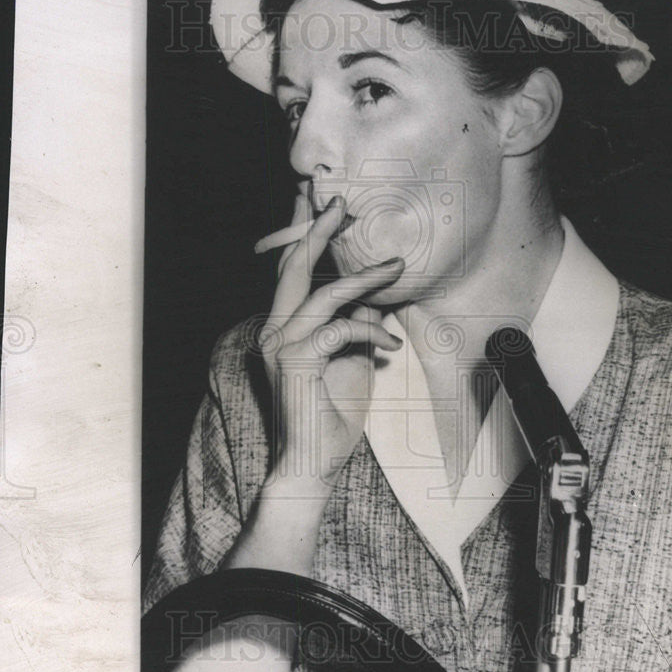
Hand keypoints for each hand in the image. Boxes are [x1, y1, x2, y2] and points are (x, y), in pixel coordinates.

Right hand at [261, 193, 403, 488]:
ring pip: (323, 295)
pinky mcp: (296, 362)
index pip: (291, 276)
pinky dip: (370, 331)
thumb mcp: (351, 364)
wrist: (311, 467)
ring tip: (396, 267)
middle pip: (293, 269)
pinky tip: (391, 347)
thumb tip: (379, 299)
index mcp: (283, 331)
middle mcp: (275, 332)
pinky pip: (340, 330)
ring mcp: (281, 346)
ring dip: (363, 279)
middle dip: (319, 232)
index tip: (331, 214)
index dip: (308, 241)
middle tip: (342, 204)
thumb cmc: (330, 420)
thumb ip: (357, 328)